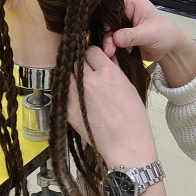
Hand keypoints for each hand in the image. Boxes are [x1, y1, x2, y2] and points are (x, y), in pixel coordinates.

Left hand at [67, 46, 156, 167]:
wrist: (125, 144)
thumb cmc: (133, 118)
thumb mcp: (129, 87)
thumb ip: (115, 69)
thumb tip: (106, 58)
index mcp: (108, 72)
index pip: (91, 51)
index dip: (93, 55)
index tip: (93, 60)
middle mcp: (89, 81)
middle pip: (76, 61)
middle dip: (81, 64)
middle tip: (86, 72)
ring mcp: (75, 95)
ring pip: (65, 74)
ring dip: (71, 76)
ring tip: (78, 84)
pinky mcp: (67, 109)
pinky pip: (61, 92)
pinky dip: (66, 91)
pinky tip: (74, 96)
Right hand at [101, 0, 195, 87]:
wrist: (170, 49)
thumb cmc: (166, 34)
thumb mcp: (150, 33)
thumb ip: (132, 35)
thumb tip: (116, 38)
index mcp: (131, 2)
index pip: (113, 8)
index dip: (108, 20)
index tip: (108, 32)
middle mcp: (124, 11)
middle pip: (107, 21)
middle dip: (107, 36)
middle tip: (109, 49)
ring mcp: (122, 25)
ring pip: (108, 33)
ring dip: (109, 45)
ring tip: (111, 53)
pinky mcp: (121, 37)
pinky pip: (111, 42)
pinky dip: (112, 49)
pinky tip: (113, 55)